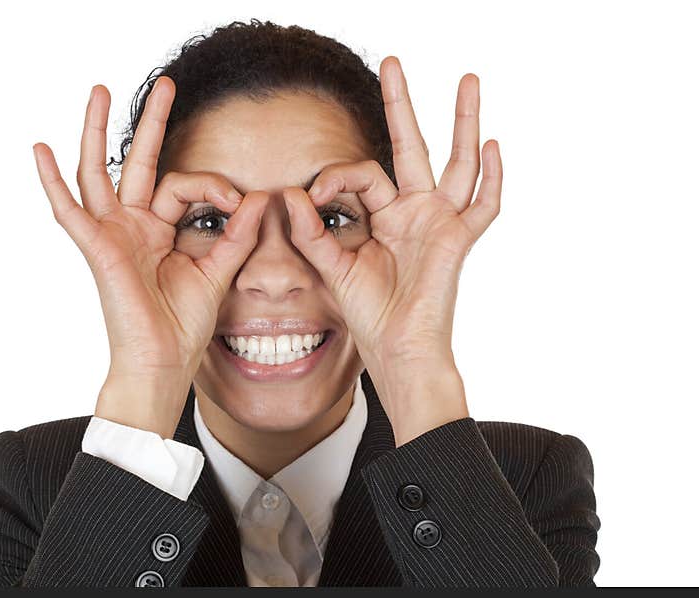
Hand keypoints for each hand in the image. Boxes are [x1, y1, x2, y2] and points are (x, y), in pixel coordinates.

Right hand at [32, 79, 266, 435]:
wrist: (163, 362)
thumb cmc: (182, 325)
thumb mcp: (217, 271)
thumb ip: (236, 235)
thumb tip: (259, 197)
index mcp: (158, 231)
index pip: (182, 186)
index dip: (213, 185)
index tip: (240, 199)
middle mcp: (132, 227)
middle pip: (136, 162)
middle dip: (151, 123)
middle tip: (166, 84)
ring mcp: (111, 235)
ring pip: (98, 172)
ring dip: (96, 131)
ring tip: (98, 90)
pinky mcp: (97, 249)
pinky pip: (70, 211)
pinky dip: (53, 181)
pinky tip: (42, 149)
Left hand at [283, 57, 500, 443]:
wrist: (396, 349)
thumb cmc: (368, 313)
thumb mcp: (332, 268)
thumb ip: (311, 234)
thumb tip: (290, 195)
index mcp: (383, 216)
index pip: (361, 175)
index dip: (335, 177)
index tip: (313, 196)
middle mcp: (413, 211)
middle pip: (411, 146)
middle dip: (401, 105)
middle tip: (392, 62)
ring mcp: (439, 222)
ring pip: (456, 163)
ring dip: (461, 122)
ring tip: (466, 80)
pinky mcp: (457, 240)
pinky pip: (483, 206)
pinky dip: (492, 177)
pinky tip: (493, 145)